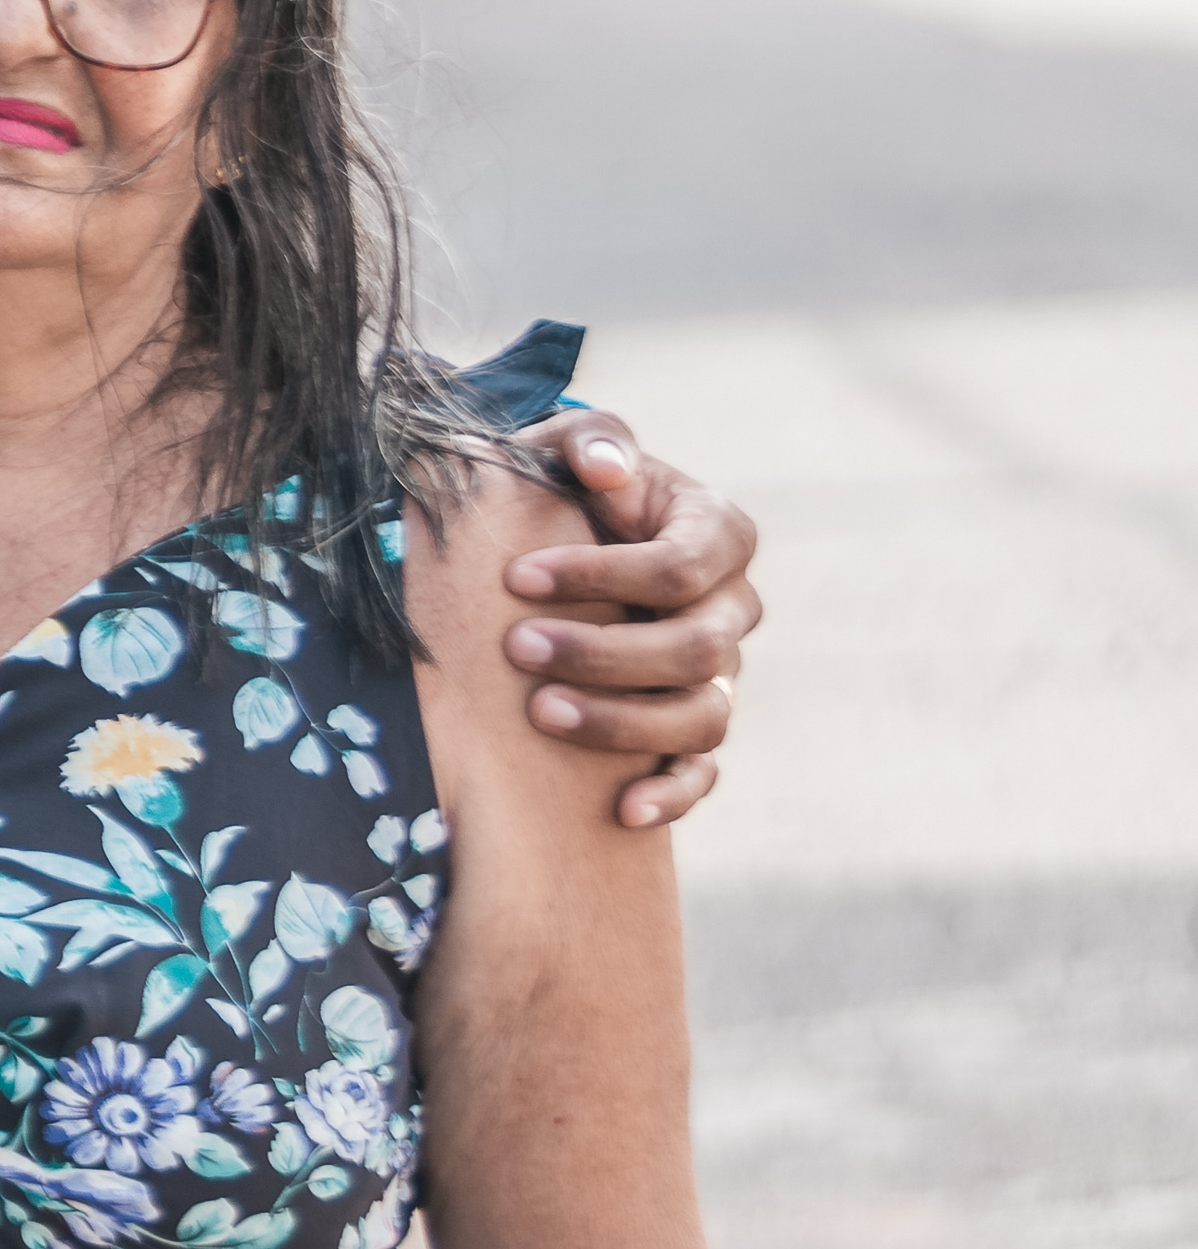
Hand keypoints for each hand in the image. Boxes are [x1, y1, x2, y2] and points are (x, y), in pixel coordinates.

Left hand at [499, 409, 760, 830]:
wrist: (559, 541)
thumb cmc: (566, 487)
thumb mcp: (573, 447)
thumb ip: (591, 439)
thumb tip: (606, 467)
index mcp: (717, 532)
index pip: (679, 566)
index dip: (602, 574)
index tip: (517, 576)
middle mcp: (732, 607)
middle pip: (696, 648)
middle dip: (603, 652)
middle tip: (517, 647)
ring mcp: (723, 673)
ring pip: (703, 716)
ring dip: (623, 721)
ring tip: (540, 712)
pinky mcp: (697, 724)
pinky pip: (704, 771)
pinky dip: (671, 792)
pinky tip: (621, 809)